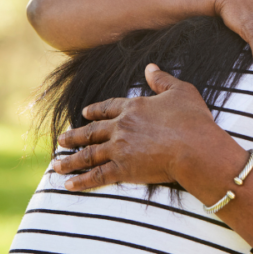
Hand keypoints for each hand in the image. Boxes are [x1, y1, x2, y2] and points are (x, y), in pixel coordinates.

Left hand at [55, 64, 239, 190]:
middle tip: (61, 141)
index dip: (95, 110)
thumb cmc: (193, 120)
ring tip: (56, 165)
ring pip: (89, 154)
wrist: (195, 148)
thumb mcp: (181, 91)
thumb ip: (162, 80)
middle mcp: (121, 127)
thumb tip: (150, 67)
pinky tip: (69, 185)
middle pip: (92, 131)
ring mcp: (119, 149)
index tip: (84, 113)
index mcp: (133, 107)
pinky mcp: (123, 170)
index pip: (108, 108)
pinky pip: (97, 176)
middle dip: (74, 136)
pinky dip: (82, 181)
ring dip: (70, 160)